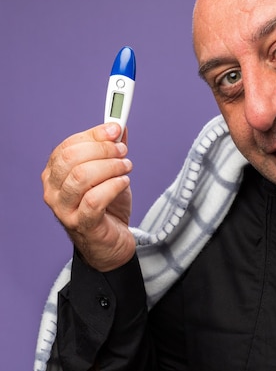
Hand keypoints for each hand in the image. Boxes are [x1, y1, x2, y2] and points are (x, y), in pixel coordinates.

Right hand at [42, 123, 134, 271]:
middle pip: (72, 159)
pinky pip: (94, 199)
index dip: (94, 135)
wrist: (110, 243)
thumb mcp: (109, 174)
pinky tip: (124, 182)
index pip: (69, 146)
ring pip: (82, 177)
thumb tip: (119, 128)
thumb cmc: (107, 207)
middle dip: (103, 150)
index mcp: (55, 173)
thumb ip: (111, 151)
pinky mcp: (81, 224)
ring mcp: (64, 209)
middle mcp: (53, 190)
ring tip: (126, 168)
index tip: (116, 128)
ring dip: (110, 167)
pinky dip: (113, 186)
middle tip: (123, 151)